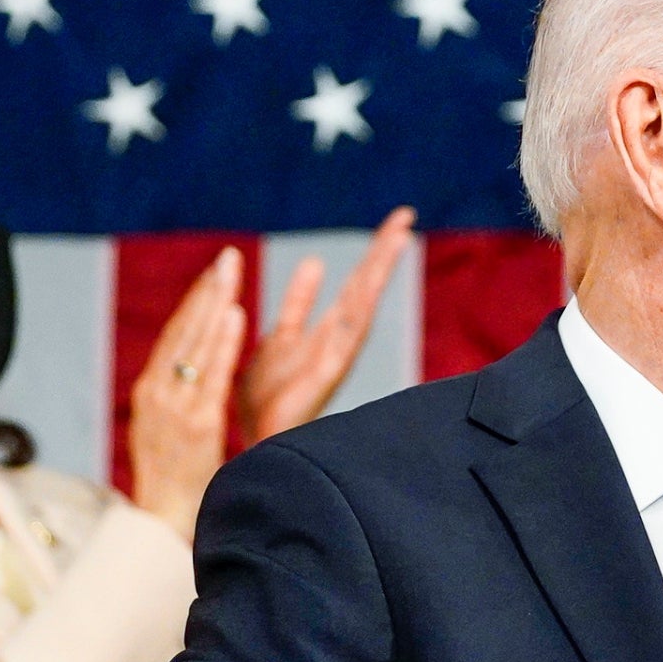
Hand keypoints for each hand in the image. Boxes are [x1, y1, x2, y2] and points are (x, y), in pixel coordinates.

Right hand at [125, 248, 245, 541]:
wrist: (164, 528)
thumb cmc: (172, 484)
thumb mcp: (165, 430)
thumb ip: (176, 397)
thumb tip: (187, 366)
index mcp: (150, 393)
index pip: (174, 336)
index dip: (195, 303)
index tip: (215, 274)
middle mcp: (157, 395)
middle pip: (182, 332)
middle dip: (207, 292)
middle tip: (228, 257)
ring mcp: (175, 410)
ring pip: (196, 345)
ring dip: (215, 304)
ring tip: (233, 272)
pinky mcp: (196, 426)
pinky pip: (212, 376)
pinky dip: (223, 342)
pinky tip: (237, 315)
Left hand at [237, 207, 416, 443]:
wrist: (257, 448)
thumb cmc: (266, 402)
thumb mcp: (280, 338)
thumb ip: (299, 304)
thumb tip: (314, 260)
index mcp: (327, 333)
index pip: (356, 284)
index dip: (375, 253)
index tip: (397, 222)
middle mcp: (338, 342)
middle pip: (366, 287)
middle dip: (384, 251)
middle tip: (405, 213)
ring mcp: (337, 356)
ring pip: (363, 302)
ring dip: (380, 268)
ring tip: (399, 234)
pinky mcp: (329, 372)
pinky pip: (348, 331)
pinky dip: (362, 303)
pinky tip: (373, 278)